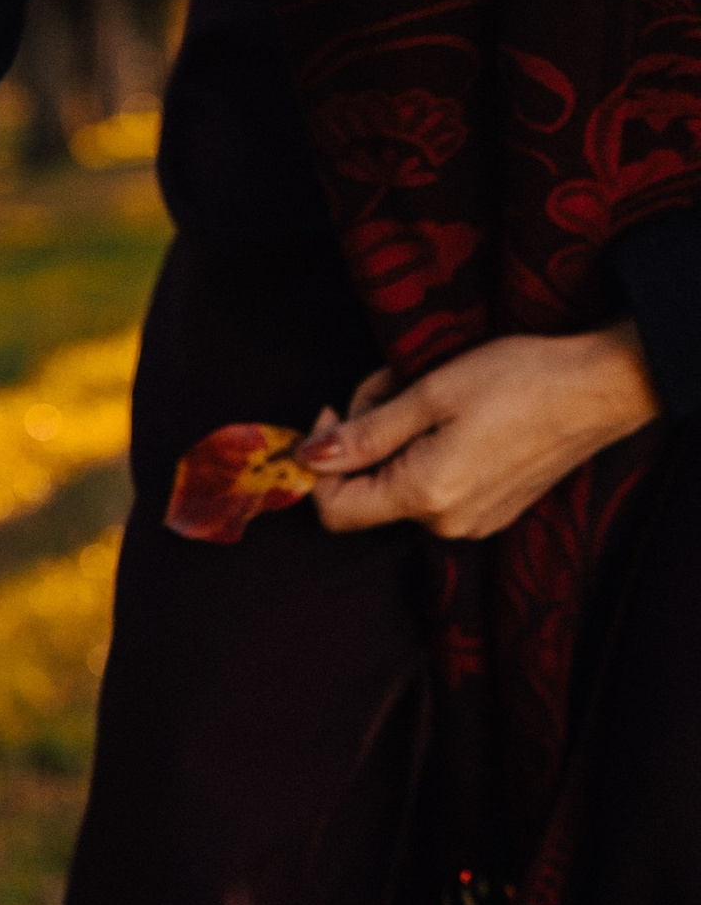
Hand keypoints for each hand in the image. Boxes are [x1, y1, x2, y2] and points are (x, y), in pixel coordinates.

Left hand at [298, 323, 658, 543]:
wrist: (598, 387)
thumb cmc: (517, 380)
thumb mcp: (429, 394)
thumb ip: (364, 434)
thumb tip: (305, 458)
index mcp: (426, 497)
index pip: (334, 509)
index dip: (319, 459)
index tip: (333, 409)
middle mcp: (448, 524)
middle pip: (366, 489)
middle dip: (363, 433)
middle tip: (392, 381)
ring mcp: (474, 521)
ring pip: (398, 482)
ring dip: (395, 435)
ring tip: (425, 388)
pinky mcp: (493, 509)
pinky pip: (432, 485)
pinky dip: (424, 448)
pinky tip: (450, 412)